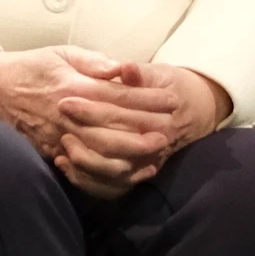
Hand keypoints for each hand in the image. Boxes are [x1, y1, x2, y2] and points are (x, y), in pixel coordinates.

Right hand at [0, 46, 178, 162]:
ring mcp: (58, 135)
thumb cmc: (33, 66)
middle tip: (169, 134)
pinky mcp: (50, 151)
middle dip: (143, 133)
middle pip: (112, 129)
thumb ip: (95, 61)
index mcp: (74, 85)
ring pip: (99, 152)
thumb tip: (124, 68)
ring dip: (129, 156)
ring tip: (154, 155)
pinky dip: (105, 172)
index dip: (148, 99)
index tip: (171, 100)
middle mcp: (67, 114)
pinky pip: (82, 167)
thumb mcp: (64, 53)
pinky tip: (126, 172)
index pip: (119, 96)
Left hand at [53, 62, 233, 197]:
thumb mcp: (160, 73)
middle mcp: (157, 140)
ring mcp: (148, 162)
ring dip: (84, 159)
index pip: (122, 111)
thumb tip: (125, 67)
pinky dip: (86, 180)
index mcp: (161, 113)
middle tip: (59, 120)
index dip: (92, 106)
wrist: (195, 112)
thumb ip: (140, 73)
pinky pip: (110, 188)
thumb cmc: (171, 86)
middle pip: (115, 142)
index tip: (65, 100)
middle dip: (83, 132)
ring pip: (113, 170)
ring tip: (63, 141)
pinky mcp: (138, 175)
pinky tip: (66, 163)